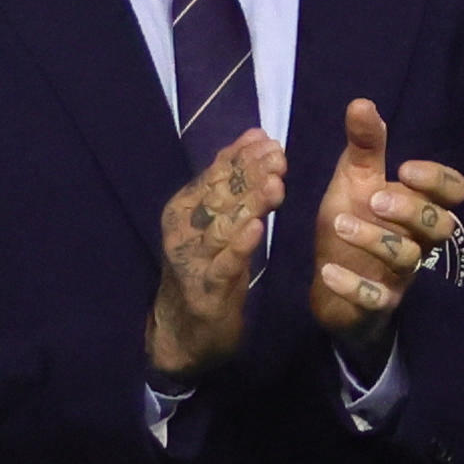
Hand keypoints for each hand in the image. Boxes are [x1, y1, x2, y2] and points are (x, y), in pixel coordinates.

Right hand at [147, 120, 279, 381]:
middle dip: (250, 174)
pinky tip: (257, 230)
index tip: (270, 141)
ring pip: (223, 226)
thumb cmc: (207, 266)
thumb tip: (256, 134)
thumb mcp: (219, 221)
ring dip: (249, 204)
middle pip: (219, 196)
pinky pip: (224, 265)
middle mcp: (184, 229)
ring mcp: (193, 260)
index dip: (242, 157)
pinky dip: (239, 247)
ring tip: (275, 184)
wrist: (184, 328)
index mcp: (185, 207)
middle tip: (279, 156)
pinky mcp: (206, 290)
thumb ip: (234, 180)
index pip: (215, 175)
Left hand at [302, 95, 463, 339]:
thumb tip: (362, 102)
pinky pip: (377, 298)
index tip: (405, 169)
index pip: (453, 192)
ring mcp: (400, 274)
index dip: (438, 181)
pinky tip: (328, 270)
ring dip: (374, 239)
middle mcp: (417, 240)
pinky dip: (353, 285)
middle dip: (412, 209)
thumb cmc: (351, 224)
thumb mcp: (353, 182)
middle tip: (374, 198)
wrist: (329, 284)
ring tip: (339, 222)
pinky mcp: (378, 303)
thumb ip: (363, 147)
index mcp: (418, 207)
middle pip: (441, 225)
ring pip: (408, 258)